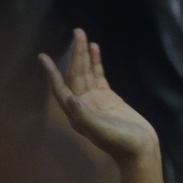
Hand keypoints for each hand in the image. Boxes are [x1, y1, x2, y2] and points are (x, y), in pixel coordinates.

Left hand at [39, 29, 158, 165]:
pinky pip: (98, 75)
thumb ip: (85, 116)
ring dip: (84, 55)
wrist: (141, 149)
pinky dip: (96, 62)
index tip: (42, 56)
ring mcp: (95, 99)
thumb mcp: (103, 131)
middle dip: (75, 54)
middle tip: (76, 32)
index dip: (51, 72)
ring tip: (83, 36)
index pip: (61, 88)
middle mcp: (82, 104)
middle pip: (75, 74)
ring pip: (86, 72)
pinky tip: (96, 49)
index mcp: (76, 113)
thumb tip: (70, 98)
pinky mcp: (108, 97)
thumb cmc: (121, 143)